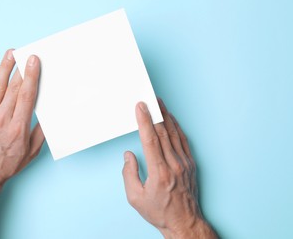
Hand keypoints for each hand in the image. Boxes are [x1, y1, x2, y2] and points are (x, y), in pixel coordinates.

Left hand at [0, 49, 44, 187]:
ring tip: (10, 53)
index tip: (34, 61)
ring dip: (5, 67)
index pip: (27, 95)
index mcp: (18, 127)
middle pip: (13, 87)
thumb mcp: (31, 152)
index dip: (31, 75)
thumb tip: (47, 114)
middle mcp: (2, 119)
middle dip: (20, 67)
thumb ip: (40, 132)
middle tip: (25, 52)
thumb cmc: (7, 165)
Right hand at [122, 98, 216, 237]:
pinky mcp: (191, 164)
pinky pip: (183, 140)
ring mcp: (184, 163)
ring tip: (160, 103)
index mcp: (159, 172)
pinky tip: (172, 119)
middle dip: (155, 112)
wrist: (184, 221)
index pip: (150, 139)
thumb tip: (129, 155)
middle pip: (163, 132)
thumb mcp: (135, 198)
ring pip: (174, 133)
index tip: (140, 106)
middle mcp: (174, 165)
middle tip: (149, 99)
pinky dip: (177, 127)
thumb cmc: (159, 211)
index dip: (144, 120)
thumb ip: (128, 174)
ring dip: (166, 116)